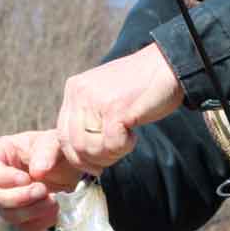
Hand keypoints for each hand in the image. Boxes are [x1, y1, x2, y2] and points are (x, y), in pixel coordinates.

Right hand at [0, 130, 80, 230]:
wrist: (72, 169)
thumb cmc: (57, 149)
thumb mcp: (54, 142)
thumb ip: (46, 151)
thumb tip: (37, 172)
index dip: (2, 177)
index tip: (26, 178)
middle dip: (19, 197)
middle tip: (43, 190)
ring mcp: (9, 201)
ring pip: (8, 215)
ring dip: (31, 211)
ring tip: (54, 200)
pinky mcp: (23, 218)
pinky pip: (25, 227)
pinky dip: (41, 221)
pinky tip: (57, 210)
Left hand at [57, 42, 183, 175]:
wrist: (167, 65)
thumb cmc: (141, 87)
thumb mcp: (105, 99)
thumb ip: (89, 119)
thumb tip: (82, 155)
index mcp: (74, 90)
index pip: (62, 136)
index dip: (78, 158)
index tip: (96, 165)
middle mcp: (79, 93)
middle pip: (74, 146)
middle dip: (95, 160)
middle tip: (115, 154)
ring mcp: (95, 99)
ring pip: (90, 148)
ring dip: (110, 154)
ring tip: (126, 141)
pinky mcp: (114, 108)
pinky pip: (111, 144)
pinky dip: (123, 147)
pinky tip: (133, 136)